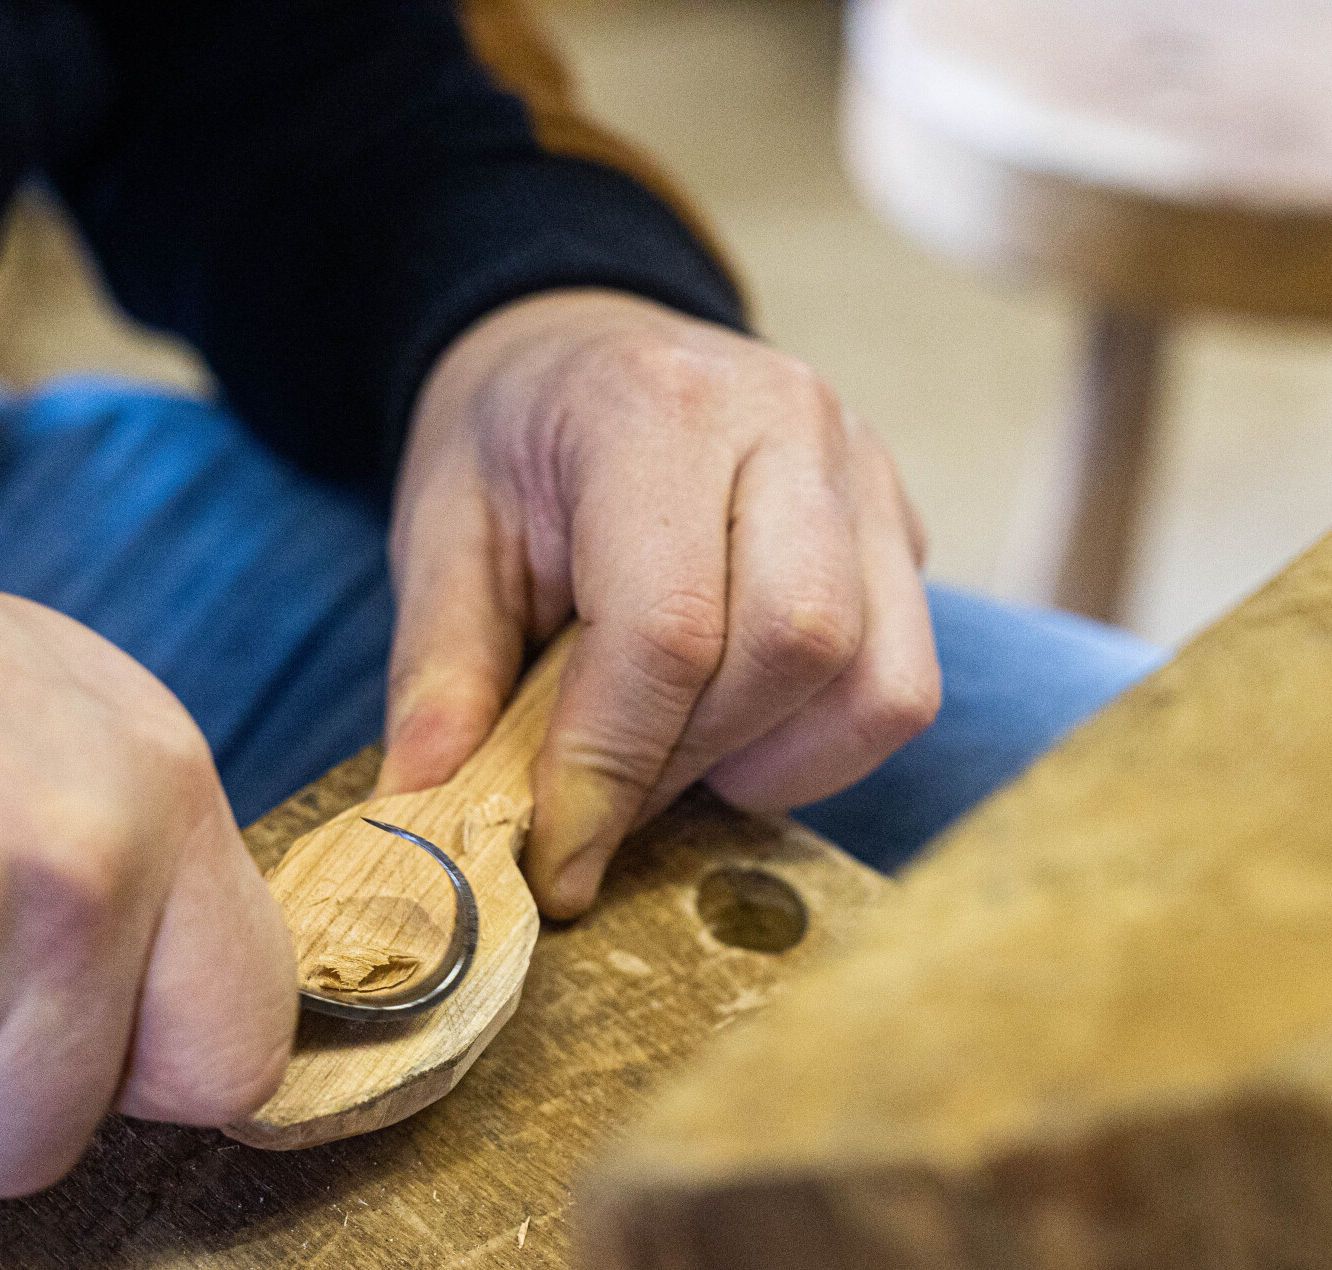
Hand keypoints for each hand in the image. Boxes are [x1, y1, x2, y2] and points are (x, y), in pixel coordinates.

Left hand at [377, 290, 940, 917]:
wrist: (585, 347)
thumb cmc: (513, 444)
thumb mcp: (441, 533)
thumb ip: (442, 669)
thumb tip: (428, 807)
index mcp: (654, 406)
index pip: (668, 626)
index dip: (611, 767)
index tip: (559, 859)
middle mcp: (789, 423)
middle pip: (796, 647)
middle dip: (693, 763)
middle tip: (610, 801)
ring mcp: (867, 472)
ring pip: (876, 683)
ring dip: (774, 766)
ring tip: (678, 757)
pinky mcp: (903, 529)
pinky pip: (902, 684)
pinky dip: (824, 747)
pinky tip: (740, 729)